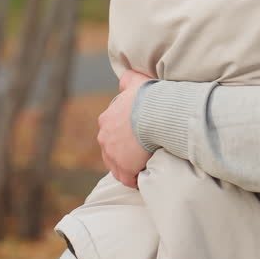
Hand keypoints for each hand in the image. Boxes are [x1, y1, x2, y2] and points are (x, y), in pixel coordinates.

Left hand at [98, 71, 153, 188]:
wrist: (155, 114)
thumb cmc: (148, 98)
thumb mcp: (136, 81)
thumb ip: (127, 79)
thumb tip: (124, 78)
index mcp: (106, 119)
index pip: (111, 131)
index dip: (124, 136)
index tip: (136, 137)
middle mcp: (104, 138)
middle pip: (112, 150)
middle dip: (124, 152)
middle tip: (141, 152)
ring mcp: (112, 155)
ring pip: (117, 166)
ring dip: (129, 167)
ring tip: (143, 166)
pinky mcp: (123, 168)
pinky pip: (128, 179)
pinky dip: (135, 180)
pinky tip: (144, 177)